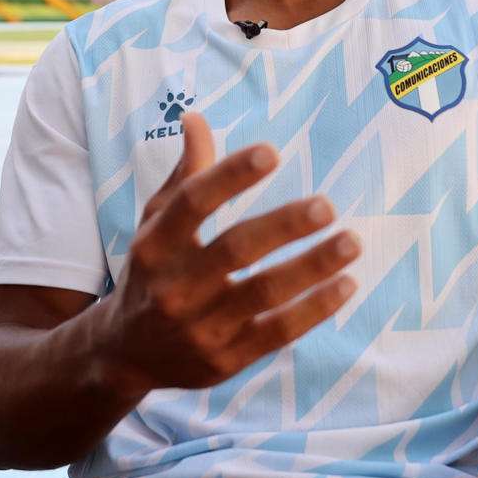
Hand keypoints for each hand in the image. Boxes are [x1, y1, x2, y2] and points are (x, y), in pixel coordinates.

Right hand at [102, 111, 359, 392]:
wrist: (126, 354)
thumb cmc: (152, 272)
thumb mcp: (156, 223)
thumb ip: (185, 175)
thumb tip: (195, 118)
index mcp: (155, 244)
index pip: (193, 203)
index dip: (230, 175)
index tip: (271, 153)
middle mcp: (173, 286)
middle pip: (236, 249)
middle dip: (285, 226)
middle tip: (328, 205)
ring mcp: (199, 326)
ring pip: (264, 292)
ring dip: (313, 267)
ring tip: (351, 242)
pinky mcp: (225, 359)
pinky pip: (277, 331)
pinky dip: (315, 309)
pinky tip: (346, 285)